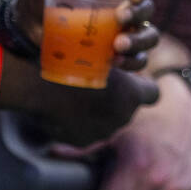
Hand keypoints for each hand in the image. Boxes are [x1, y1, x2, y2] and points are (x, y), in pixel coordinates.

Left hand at [14, 0, 158, 71]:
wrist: (34, 26)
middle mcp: (125, 7)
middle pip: (147, 10)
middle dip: (138, 15)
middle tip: (120, 19)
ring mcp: (125, 32)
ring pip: (149, 37)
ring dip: (139, 41)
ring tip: (118, 46)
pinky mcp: (118, 54)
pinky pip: (138, 60)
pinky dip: (131, 62)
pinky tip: (114, 62)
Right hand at [39, 68, 160, 147]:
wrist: (37, 83)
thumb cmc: (69, 58)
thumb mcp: (99, 48)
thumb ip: (116, 59)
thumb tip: (122, 60)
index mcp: (131, 96)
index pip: (152, 93)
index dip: (142, 86)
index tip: (131, 80)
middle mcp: (121, 118)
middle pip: (127, 108)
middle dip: (118, 98)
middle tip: (98, 81)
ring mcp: (101, 132)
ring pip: (107, 120)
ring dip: (98, 110)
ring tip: (78, 93)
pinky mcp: (81, 141)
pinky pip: (86, 130)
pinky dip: (79, 120)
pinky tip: (65, 105)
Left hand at [56, 73, 190, 189]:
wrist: (179, 107)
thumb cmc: (144, 115)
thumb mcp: (113, 129)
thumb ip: (84, 147)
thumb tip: (54, 152)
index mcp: (137, 163)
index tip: (108, 178)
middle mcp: (158, 177)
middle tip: (123, 173)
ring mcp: (174, 183)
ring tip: (139, 171)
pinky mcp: (186, 186)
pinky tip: (154, 171)